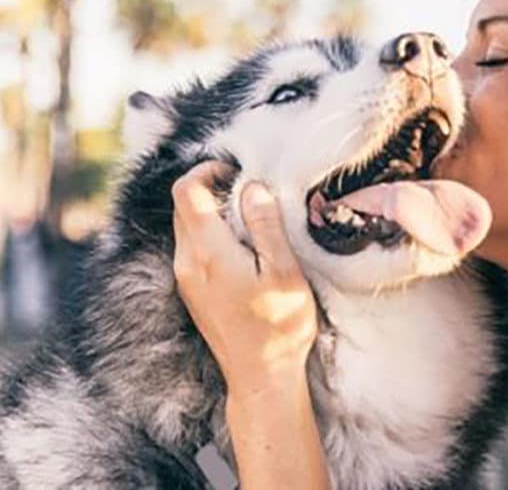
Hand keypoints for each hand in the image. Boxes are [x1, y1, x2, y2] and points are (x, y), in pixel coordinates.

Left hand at [172, 160, 316, 396]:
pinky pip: (193, 249)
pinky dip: (212, 235)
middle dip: (211, 188)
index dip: (207, 170)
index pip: (186, 190)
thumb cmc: (279, 326)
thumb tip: (251, 186)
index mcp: (208, 251)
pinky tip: (243, 248)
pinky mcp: (193, 292)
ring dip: (212, 212)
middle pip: (184, 206)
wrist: (261, 376)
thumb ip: (265, 225)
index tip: (238, 171)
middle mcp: (187, 262)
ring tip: (251, 219)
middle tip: (249, 190)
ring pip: (187, 227)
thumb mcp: (283, 271)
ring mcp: (186, 279)